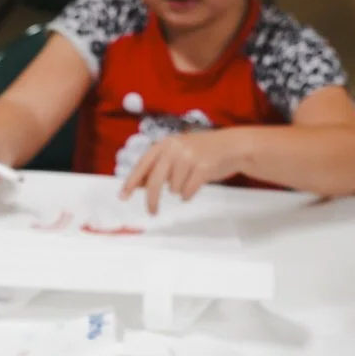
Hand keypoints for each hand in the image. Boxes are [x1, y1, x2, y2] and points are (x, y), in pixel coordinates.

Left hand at [121, 130, 240, 214]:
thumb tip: (137, 185)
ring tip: (190, 179)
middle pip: (154, 181)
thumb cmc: (201, 152)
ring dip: (180, 190)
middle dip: (152, 200)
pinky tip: (197, 183)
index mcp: (165, 144)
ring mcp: (189, 156)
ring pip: (173, 189)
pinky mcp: (203, 167)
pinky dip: (189, 194)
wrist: (232, 146)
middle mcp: (174, 148)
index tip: (122, 197)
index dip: (131, 182)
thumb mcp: (177, 154)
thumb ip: (159, 167)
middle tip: (152, 212)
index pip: (142, 164)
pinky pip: (187, 192)